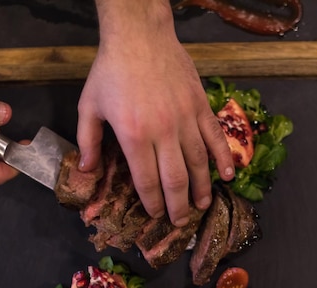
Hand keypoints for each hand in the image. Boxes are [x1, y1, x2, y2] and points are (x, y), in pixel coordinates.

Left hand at [77, 0, 234, 226]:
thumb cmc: (111, 71)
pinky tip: (229, 175)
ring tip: (202, 205)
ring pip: (199, 163)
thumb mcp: (89, 106)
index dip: (152, 202)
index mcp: (134, 135)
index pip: (147, 180)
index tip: (156, 214)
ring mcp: (186, 119)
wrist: (139, 36)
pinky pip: (216, 137)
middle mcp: (163, 132)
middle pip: (175, 179)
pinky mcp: (201, 106)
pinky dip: (224, 157)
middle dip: (178, 205)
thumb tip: (87, 171)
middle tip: (180, 221)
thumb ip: (88, 141)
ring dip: (202, 188)